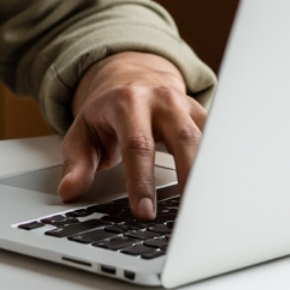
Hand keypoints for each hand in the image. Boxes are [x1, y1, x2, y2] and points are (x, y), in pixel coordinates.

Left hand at [57, 51, 205, 219]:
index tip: (144, 211)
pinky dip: (219, 163)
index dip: (142, 181)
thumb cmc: (107, 111)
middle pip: (182, 137)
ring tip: (208, 207)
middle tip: (187, 214)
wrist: (130, 76)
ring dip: (209, 172)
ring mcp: (185, 105)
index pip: (138, 144)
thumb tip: (70, 189)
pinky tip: (220, 189)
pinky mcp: (201, 114)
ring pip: (205, 138)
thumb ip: (77, 161)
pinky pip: (216, 138)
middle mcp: (160, 99)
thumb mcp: (82, 132)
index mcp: (128, 102)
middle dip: (187, 176)